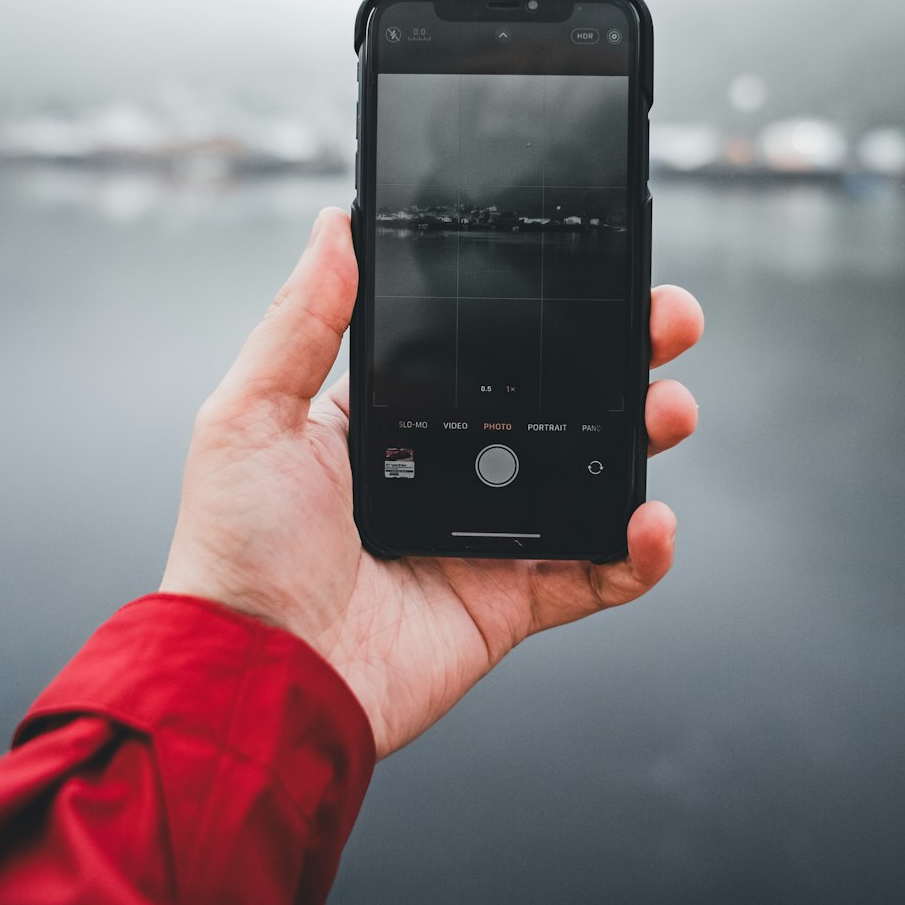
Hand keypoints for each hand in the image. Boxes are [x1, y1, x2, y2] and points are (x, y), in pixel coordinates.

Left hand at [161, 208, 702, 757]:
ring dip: (644, 438)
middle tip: (664, 325)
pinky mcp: (509, 600)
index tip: (593, 271)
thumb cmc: (235, 550)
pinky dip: (637, 553)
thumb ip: (301, 320)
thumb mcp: (252, 413)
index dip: (544, 312)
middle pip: (559, 402)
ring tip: (668, 410)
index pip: (488, 349)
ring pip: (591, 477)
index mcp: (395, 418)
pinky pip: (594, 573)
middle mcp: (448, 469)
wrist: (256, 678)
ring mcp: (486, 535)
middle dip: (622, 358)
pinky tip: (651, 521)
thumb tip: (333, 227)